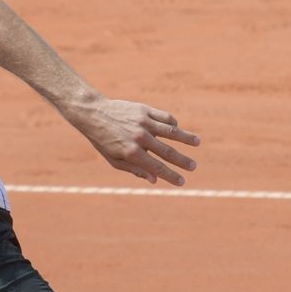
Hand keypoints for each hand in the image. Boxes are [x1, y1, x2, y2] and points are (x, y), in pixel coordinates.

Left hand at [73, 99, 200, 185]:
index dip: (171, 176)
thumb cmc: (103, 140)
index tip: (182, 181)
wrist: (93, 114)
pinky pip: (164, 117)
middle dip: (182, 161)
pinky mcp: (144, 110)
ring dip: (186, 138)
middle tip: (193, 166)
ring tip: (197, 142)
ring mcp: (143, 122)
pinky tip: (177, 128)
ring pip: (171, 131)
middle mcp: (140, 137)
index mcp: (132, 152)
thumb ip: (135, 170)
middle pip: (168, 152)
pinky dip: (173, 124)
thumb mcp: (114, 160)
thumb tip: (154, 180)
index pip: (157, 167)